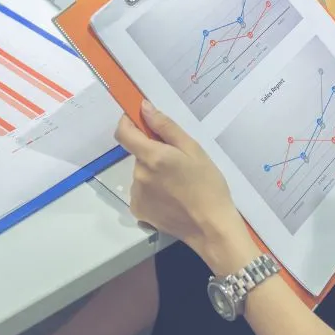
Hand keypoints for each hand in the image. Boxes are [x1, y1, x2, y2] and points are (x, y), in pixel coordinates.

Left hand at [115, 101, 257, 273]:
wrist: (211, 226)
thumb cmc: (208, 185)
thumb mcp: (193, 150)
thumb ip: (166, 127)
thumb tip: (144, 108)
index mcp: (152, 157)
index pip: (123, 133)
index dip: (128, 122)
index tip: (140, 120)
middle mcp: (138, 175)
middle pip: (138, 154)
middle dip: (153, 153)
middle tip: (179, 162)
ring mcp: (136, 194)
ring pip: (142, 173)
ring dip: (154, 173)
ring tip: (179, 184)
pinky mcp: (139, 211)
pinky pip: (142, 192)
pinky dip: (153, 191)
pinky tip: (172, 198)